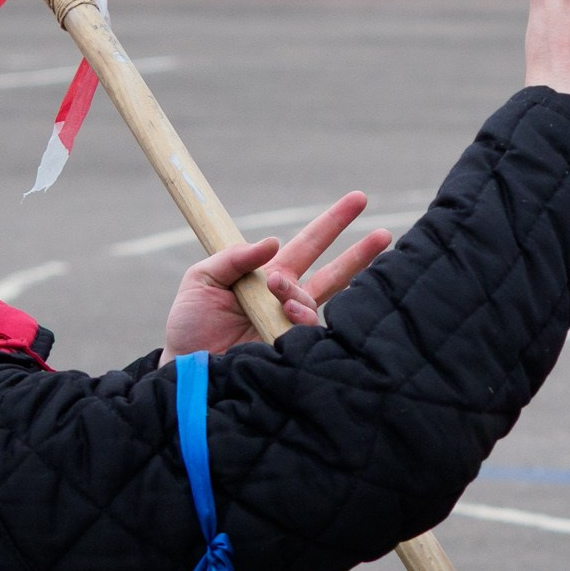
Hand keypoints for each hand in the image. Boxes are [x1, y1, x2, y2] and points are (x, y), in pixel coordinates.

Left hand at [163, 191, 391, 354]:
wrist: (184, 370)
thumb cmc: (190, 325)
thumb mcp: (202, 278)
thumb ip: (234, 258)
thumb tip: (273, 242)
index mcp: (269, 276)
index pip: (309, 243)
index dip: (334, 222)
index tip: (360, 199)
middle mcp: (286, 300)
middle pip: (334, 272)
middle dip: (360, 253)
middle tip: (385, 235)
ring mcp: (291, 326)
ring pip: (314, 302)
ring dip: (298, 295)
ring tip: (277, 293)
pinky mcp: (291, 351)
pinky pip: (307, 333)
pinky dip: (301, 320)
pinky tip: (290, 318)